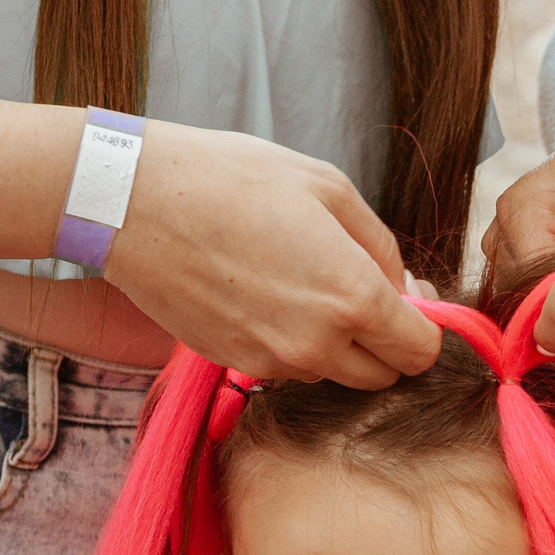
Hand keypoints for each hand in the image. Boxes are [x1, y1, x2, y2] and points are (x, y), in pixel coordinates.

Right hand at [103, 122, 439, 387]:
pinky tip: (265, 293)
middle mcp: (316, 345)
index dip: (422, 326)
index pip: (421, 352)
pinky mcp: (232, 363)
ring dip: (335, 343)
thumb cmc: (231, 179)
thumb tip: (403, 287)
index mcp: (352, 299)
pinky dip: (290, 343)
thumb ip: (380, 247)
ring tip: (300, 281)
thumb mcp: (329, 189)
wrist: (133, 201)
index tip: (405, 298)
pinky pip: (284, 368)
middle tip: (358, 289)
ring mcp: (270, 361)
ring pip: (332, 373)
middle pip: (382, 375)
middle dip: (384, 341)